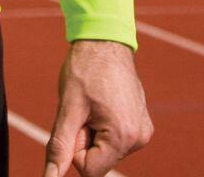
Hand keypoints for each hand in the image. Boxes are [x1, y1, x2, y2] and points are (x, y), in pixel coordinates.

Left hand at [42, 39, 153, 176]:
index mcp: (123, 137)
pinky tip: (103, 101)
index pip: (89, 170)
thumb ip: (60, 147)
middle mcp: (139, 138)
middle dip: (85, 138)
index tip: (76, 119)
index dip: (75, 147)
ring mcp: (143, 131)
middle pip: (99, 160)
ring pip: (106, 149)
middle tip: (84, 107)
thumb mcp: (68, 107)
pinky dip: (104, 125)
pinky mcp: (141, 123)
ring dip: (94, 131)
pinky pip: (115, 138)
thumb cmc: (84, 69)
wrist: (104, 39)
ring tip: (94, 102)